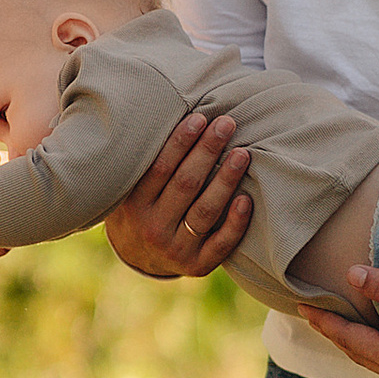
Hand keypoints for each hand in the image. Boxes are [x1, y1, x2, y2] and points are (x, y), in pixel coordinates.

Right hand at [102, 111, 252, 282]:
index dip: (181, 142)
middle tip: (227, 124)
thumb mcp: (131, 186)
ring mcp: (174, 250)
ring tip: (242, 153)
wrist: (139, 256)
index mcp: (134, 204)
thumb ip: (147, 161)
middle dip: (207, 152)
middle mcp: (152, 227)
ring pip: (205, 212)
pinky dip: (235, 223)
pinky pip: (220, 245)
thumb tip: (175, 111)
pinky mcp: (196, 266)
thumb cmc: (142, 206)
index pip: (159, 168)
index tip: (200, 118)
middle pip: (185, 185)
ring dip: (226, 180)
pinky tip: (247, 199)